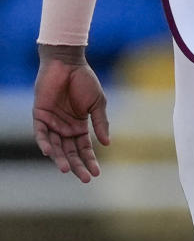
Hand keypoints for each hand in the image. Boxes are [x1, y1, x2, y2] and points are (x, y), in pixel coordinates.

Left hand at [33, 46, 109, 182]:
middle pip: (70, 152)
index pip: (84, 149)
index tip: (97, 173)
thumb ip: (101, 123)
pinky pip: (41, 133)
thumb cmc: (85, 80)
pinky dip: (44, 143)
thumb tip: (107, 143)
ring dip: (60, 159)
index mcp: (80, 126)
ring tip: (67, 169)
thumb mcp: (98, 103)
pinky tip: (49, 152)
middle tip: (85, 178)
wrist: (68, 63)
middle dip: (77, 165)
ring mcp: (52, 122)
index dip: (90, 161)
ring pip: (55, 147)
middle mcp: (65, 128)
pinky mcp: (40, 115)